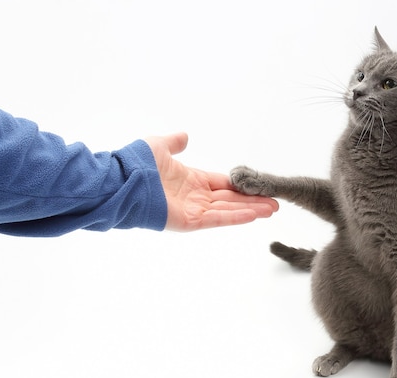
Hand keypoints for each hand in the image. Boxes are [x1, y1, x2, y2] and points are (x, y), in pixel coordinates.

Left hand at [145, 133, 278, 231]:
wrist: (121, 181)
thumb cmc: (137, 164)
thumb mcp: (159, 146)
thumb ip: (174, 142)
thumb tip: (184, 136)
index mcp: (191, 180)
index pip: (223, 184)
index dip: (241, 186)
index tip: (259, 186)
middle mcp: (195, 197)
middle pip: (231, 199)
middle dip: (253, 201)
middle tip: (275, 202)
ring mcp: (193, 210)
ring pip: (229, 210)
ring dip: (251, 210)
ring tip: (273, 209)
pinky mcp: (189, 222)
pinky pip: (217, 219)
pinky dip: (236, 217)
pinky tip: (254, 214)